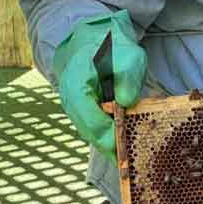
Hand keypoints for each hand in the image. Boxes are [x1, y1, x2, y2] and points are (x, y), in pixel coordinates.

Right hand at [53, 10, 146, 157]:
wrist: (97, 41)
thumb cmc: (112, 48)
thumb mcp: (128, 57)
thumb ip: (127, 78)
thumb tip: (125, 103)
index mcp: (76, 86)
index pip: (91, 120)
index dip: (109, 137)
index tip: (127, 148)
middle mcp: (71, 101)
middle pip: (90, 133)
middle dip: (111, 148)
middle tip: (132, 162)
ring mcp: (75, 108)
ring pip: (92, 134)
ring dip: (111, 146)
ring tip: (131, 158)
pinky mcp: (84, 113)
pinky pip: (96, 129)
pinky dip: (110, 138)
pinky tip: (126, 145)